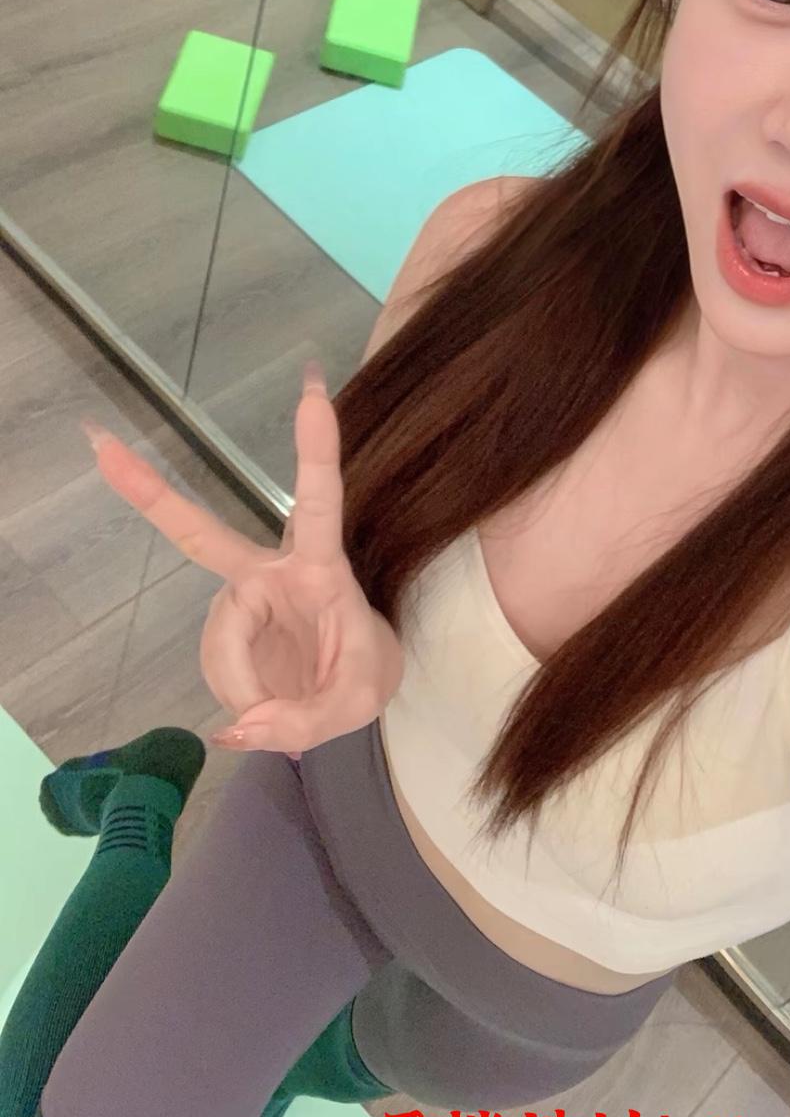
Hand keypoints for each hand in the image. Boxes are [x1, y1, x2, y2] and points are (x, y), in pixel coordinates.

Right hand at [81, 361, 402, 757]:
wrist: (349, 689)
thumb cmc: (363, 670)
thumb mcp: (359, 699)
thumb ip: (306, 717)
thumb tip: (239, 724)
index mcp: (321, 566)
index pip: (319, 502)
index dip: (315, 450)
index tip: (313, 391)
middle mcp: (270, 573)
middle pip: (202, 537)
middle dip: (150, 494)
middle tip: (99, 445)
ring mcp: (240, 601)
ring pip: (222, 651)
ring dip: (248, 691)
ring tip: (286, 710)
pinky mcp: (225, 631)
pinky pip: (218, 675)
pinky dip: (239, 703)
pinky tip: (261, 708)